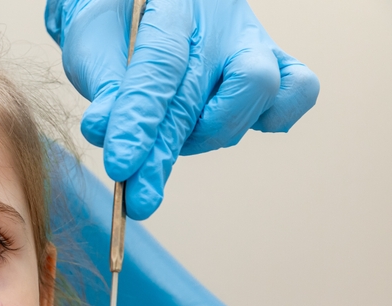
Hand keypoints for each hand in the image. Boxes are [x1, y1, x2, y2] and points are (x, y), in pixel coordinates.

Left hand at [46, 0, 318, 218]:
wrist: (139, 8)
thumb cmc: (114, 28)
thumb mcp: (92, 46)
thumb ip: (103, 86)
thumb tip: (100, 130)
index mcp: (170, 4)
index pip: (160, 67)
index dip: (140, 122)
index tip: (121, 167)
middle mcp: (219, 19)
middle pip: (199, 94)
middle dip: (163, 154)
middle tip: (138, 200)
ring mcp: (252, 39)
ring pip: (258, 89)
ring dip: (210, 132)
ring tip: (170, 139)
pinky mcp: (276, 62)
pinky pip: (299, 90)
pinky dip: (274, 118)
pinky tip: (224, 128)